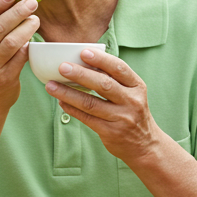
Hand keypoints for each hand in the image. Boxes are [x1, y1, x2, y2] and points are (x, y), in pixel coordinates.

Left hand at [45, 48, 166, 162]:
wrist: (145, 145)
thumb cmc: (132, 112)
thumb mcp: (132, 93)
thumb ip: (114, 80)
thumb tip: (81, 63)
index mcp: (137, 86)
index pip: (119, 68)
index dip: (101, 59)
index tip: (83, 52)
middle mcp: (132, 101)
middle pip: (104, 84)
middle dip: (81, 74)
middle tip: (62, 67)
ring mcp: (121, 118)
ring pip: (90, 103)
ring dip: (68, 93)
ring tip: (51, 86)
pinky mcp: (110, 132)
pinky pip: (87, 118)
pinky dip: (71, 109)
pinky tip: (60, 102)